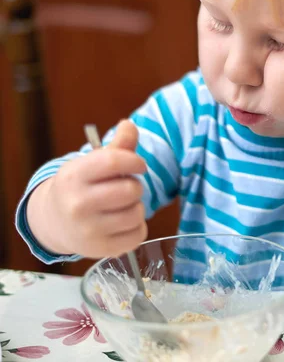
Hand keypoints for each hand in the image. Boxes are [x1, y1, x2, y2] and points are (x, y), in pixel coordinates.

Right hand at [29, 120, 147, 257]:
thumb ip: (117, 146)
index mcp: (74, 175)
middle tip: (124, 189)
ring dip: (136, 208)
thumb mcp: (92, 163)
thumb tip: (129, 125)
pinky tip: (122, 224)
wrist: (55, 221)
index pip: (114, 161)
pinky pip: (138, 235)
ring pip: (137, 213)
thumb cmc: (81, 187)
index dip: (134, 161)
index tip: (138, 165)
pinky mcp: (101, 249)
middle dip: (134, 187)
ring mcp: (88, 229)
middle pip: (131, 190)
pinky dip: (137, 228)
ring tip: (121, 206)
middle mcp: (78, 203)